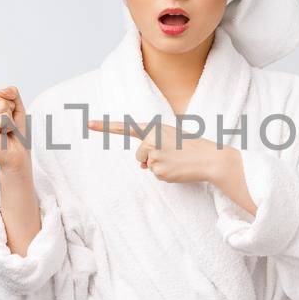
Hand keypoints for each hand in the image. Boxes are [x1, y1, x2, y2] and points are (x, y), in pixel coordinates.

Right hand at [0, 64, 28, 171]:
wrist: (17, 156)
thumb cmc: (16, 133)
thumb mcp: (17, 106)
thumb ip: (11, 92)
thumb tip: (0, 91)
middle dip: (9, 106)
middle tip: (7, 123)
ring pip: (2, 105)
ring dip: (10, 117)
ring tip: (5, 130)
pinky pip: (3, 116)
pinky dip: (10, 124)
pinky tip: (4, 134)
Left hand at [86, 119, 237, 185]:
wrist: (210, 158)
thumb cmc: (192, 146)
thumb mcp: (171, 138)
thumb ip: (152, 146)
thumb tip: (142, 164)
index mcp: (154, 127)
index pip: (125, 126)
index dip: (104, 126)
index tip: (88, 124)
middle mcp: (150, 138)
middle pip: (139, 155)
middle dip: (152, 158)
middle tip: (174, 154)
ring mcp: (153, 154)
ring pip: (147, 165)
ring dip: (160, 167)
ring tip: (177, 160)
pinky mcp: (158, 168)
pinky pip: (156, 175)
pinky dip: (166, 175)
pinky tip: (178, 169)